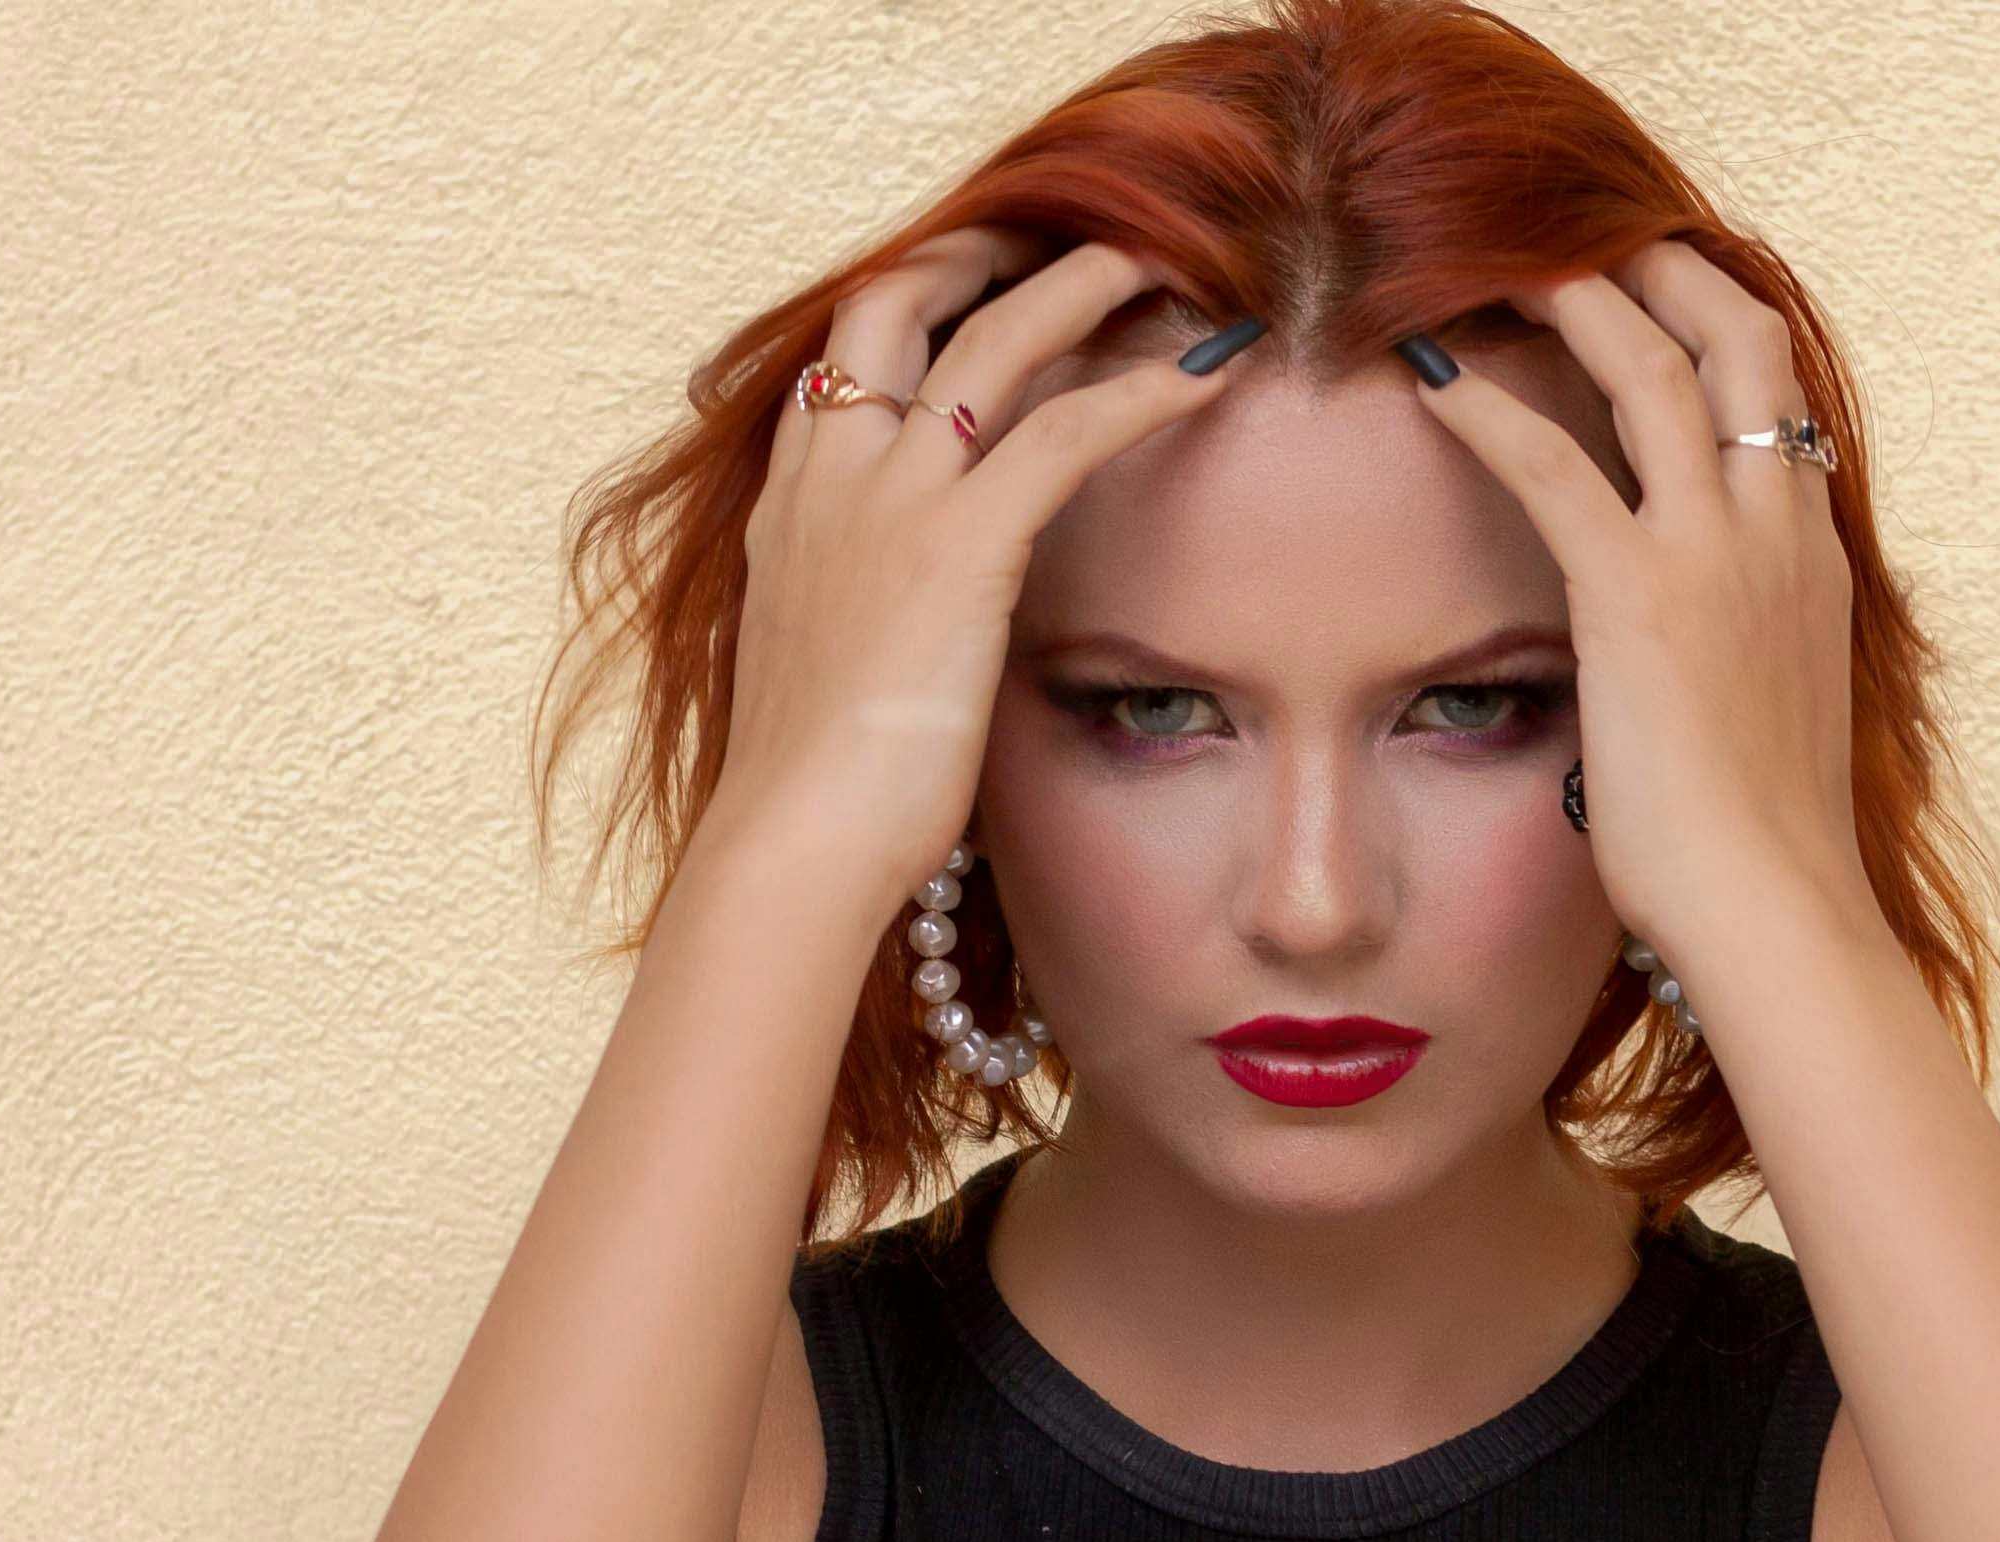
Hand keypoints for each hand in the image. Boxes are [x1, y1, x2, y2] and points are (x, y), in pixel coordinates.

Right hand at [704, 232, 1258, 909]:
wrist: (793, 846)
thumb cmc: (811, 798)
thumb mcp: (821, 677)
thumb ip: (857, 622)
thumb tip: (903, 641)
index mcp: (790, 507)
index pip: (845, 358)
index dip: (915, 301)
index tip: (975, 283)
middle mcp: (831, 477)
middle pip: (898, 300)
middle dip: (981, 250)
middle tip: (1064, 236)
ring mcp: (889, 501)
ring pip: (995, 339)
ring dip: (1085, 286)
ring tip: (1162, 264)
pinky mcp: (959, 545)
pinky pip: (1067, 431)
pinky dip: (1145, 388)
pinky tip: (1209, 372)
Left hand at [1401, 243, 1866, 965]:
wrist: (1777, 913)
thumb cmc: (1762, 854)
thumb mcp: (1768, 726)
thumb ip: (1737, 662)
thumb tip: (1691, 672)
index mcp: (1813, 563)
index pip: (1779, 396)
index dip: (1722, 322)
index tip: (1667, 288)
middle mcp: (1780, 534)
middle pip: (1739, 337)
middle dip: (1665, 263)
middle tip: (1584, 230)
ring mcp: (1718, 558)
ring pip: (1654, 368)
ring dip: (1576, 298)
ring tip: (1497, 261)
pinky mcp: (1640, 601)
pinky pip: (1556, 468)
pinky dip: (1493, 408)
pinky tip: (1434, 378)